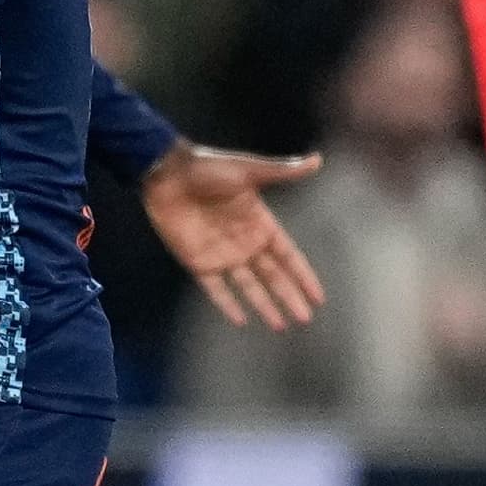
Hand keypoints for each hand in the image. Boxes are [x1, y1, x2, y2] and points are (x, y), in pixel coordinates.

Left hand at [142, 144, 326, 330]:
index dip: (303, 275)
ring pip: (248, 287)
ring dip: (264, 306)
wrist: (167, 173)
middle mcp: (244, 243)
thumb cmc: (208, 167)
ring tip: (280, 326)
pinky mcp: (198, 262)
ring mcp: (222, 255)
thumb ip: (283, 171)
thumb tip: (317, 160)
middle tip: (305, 319)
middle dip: (289, 297)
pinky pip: (216, 289)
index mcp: (260, 223)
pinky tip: (241, 320)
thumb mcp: (249, 170)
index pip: (288, 255)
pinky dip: (227, 305)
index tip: (318, 296)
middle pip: (273, 276)